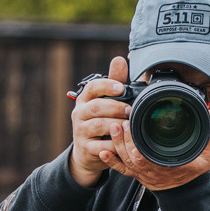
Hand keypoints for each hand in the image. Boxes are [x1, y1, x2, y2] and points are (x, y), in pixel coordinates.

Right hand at [68, 56, 132, 187]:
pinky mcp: (85, 148)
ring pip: (98, 125)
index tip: (121, 87)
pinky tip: (123, 142)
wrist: (87, 151)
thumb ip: (114, 82)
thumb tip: (120, 59)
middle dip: (115, 107)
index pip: (92, 87)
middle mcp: (79, 113)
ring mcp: (80, 131)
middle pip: (96, 107)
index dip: (106, 85)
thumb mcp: (106, 101)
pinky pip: (101, 145)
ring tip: (128, 125)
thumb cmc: (101, 121)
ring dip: (115, 124)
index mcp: (85, 99)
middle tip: (130, 110)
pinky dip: (114, 144)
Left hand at [109, 103, 209, 190]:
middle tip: (119, 122)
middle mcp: (150, 170)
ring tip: (113, 128)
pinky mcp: (137, 174)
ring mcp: (142, 173)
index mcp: (164, 165)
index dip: (134, 143)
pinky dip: (111, 162)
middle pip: (131, 155)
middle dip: (123, 139)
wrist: (186, 193)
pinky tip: (102, 152)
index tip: (131, 125)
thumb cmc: (194, 173)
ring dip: (116, 145)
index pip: (145, 155)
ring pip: (124, 160)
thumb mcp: (206, 155)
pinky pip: (121, 170)